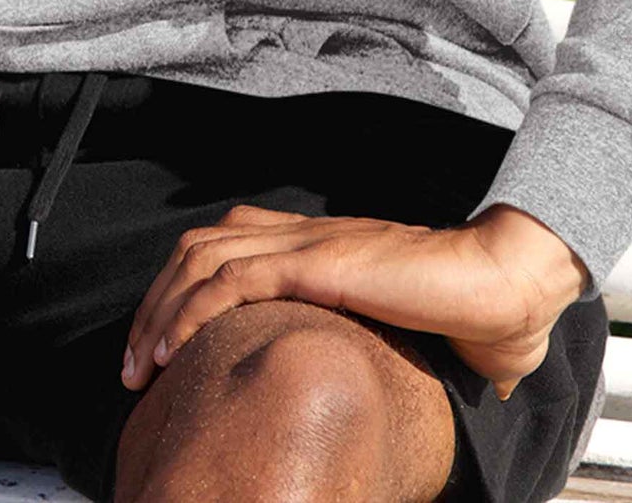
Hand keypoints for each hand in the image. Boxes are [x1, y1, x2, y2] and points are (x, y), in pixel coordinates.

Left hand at [122, 203, 586, 400]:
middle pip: (195, 250)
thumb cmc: (461, 313)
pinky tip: (172, 349)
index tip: (160, 346)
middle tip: (133, 363)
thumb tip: (367, 398)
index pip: (220, 248)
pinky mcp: (314, 263)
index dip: (180, 291)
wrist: (498, 286)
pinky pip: (229, 280)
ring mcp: (304, 243)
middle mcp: (298, 234)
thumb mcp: (389, 325)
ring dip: (160, 312)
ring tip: (140, 365)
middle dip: (154, 304)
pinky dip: (190, 312)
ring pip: (200, 260)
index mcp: (312, 243)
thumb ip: (360, 341)